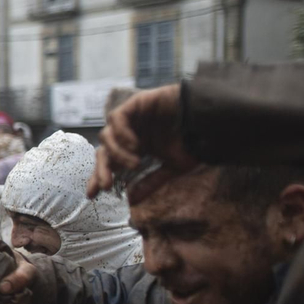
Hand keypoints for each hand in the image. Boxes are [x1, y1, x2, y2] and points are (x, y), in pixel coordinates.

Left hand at [88, 84, 196, 201]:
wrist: (211, 120)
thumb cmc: (194, 141)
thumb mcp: (172, 168)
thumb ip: (150, 182)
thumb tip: (131, 200)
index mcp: (135, 149)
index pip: (109, 163)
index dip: (98, 177)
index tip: (92, 196)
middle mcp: (129, 134)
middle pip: (103, 151)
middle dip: (102, 169)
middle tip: (106, 186)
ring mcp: (131, 118)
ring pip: (106, 135)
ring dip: (117, 153)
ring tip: (134, 163)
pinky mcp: (136, 103)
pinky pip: (117, 117)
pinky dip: (121, 132)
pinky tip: (134, 144)